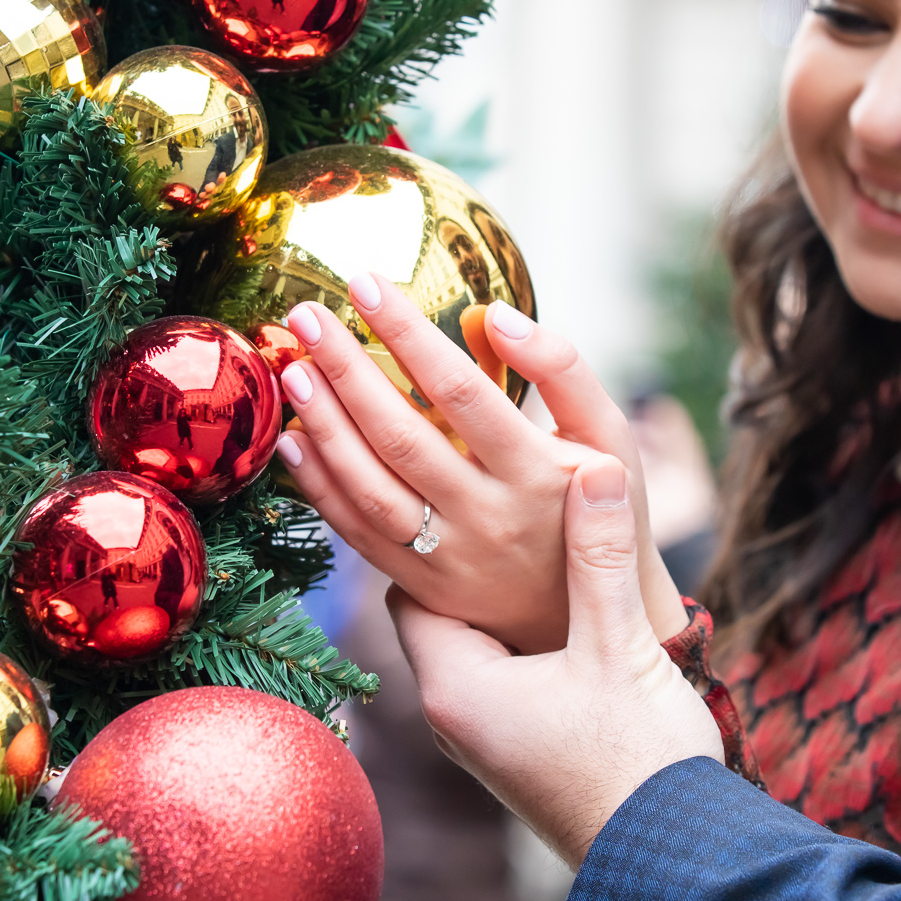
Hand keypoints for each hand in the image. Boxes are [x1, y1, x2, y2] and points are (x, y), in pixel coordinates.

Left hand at [272, 272, 688, 652]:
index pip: (461, 391)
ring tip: (294, 370)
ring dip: (325, 428)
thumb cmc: (601, 506)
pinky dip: (320, 488)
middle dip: (346, 370)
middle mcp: (489, 517)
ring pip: (371, 490)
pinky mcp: (422, 587)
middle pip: (401, 437)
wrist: (590, 617)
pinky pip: (359, 535)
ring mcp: (450, 559)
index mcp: (538, 471)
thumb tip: (495, 315)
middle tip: (306, 316)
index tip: (366, 283)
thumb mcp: (608, 435)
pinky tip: (293, 441)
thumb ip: (562, 369)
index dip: (409, 334)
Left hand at [389, 457, 724, 866]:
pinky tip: (556, 612)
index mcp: (456, 687)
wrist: (672, 867)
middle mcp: (453, 718)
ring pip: (468, 647)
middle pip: (435, 613)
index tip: (461, 486)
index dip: (433, 533)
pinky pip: (494, 678)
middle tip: (489, 498)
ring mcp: (483, 742)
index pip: (408, 584)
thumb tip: (595, 468)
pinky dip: (512, 639)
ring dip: (490, 601)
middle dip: (462, 561)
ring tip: (525, 547)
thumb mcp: (621, 646)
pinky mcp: (515, 756)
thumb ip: (601, 555)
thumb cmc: (639, 765)